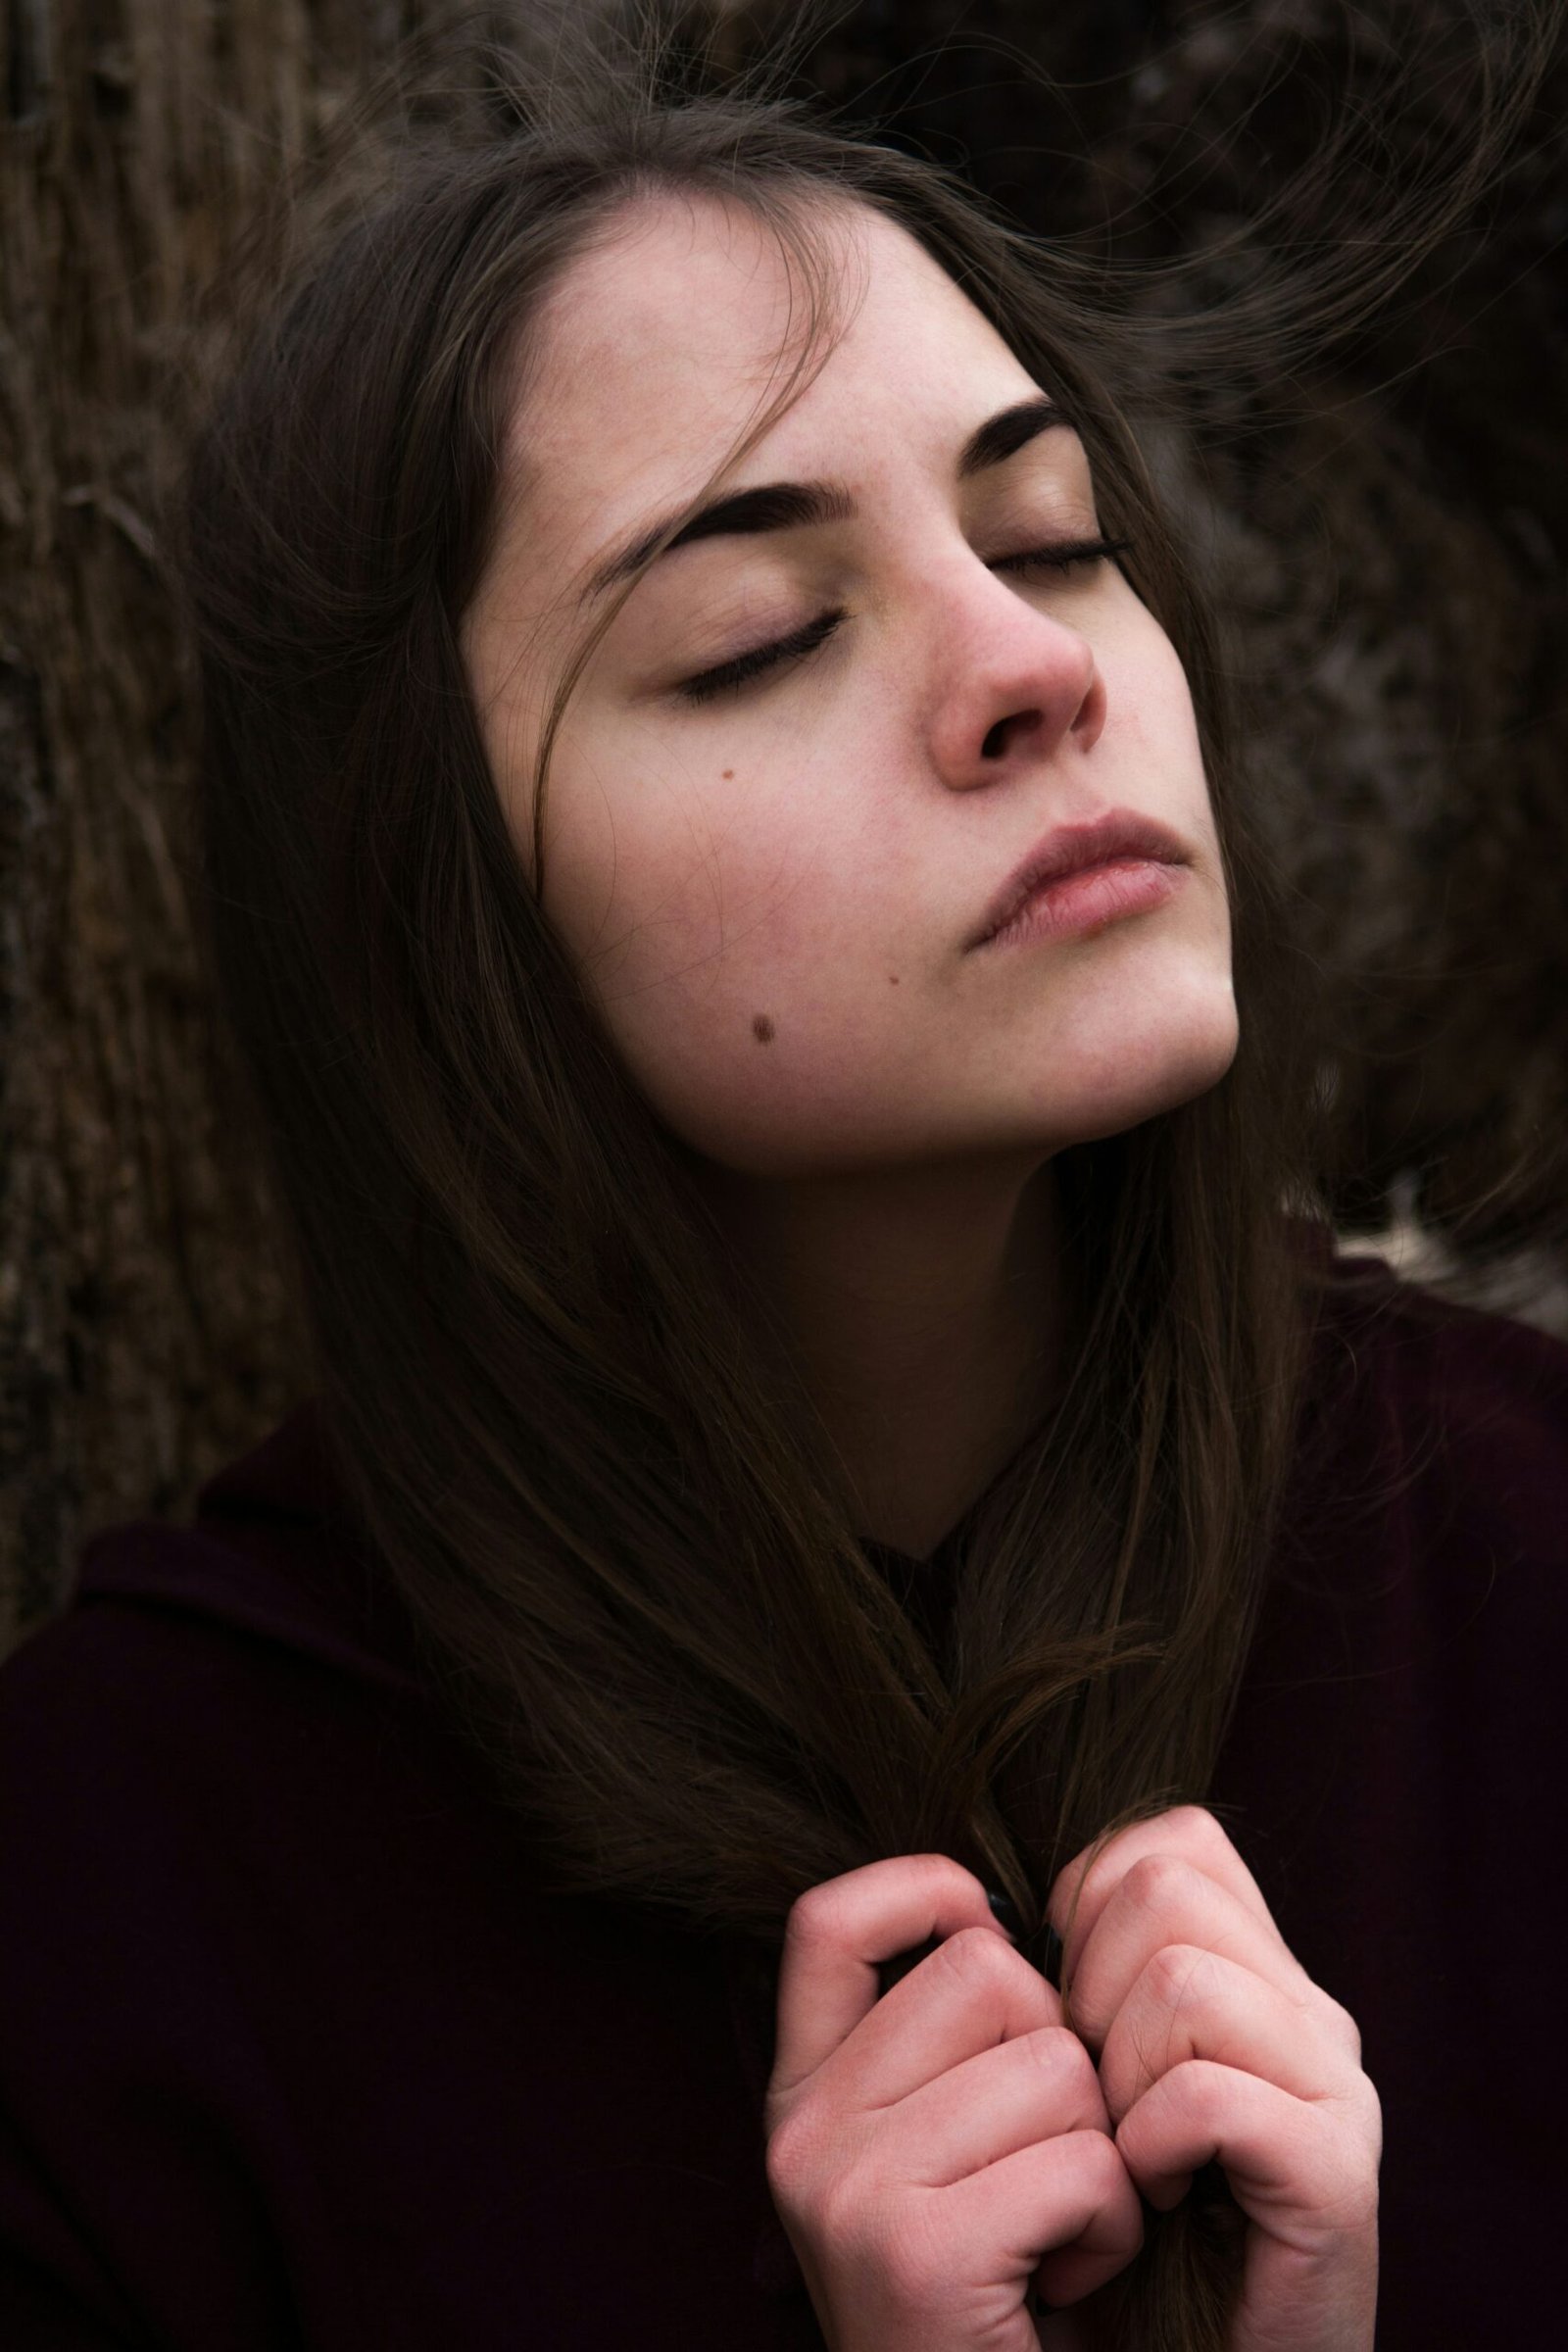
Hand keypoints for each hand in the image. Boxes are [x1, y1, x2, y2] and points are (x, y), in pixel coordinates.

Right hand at [763, 1853, 1144, 2351]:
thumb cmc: (1002, 2300)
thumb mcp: (944, 2152)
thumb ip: (944, 2039)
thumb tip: (999, 1909)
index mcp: (802, 2095)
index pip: (828, 1920)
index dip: (918, 1891)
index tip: (989, 1929)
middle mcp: (801, 2133)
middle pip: (985, 1973)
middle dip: (1061, 2057)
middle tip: (1045, 2168)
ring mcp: (844, 2189)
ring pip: (1053, 2065)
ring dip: (1101, 2154)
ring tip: (1060, 2239)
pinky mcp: (913, 2254)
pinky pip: (1082, 2164)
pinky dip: (1113, 2227)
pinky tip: (1067, 2287)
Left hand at [1050, 1806, 1381, 2351]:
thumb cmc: (1114, 2240)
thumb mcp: (1080, 2087)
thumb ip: (1071, 1982)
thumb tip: (990, 1906)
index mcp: (1254, 1973)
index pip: (1169, 1840)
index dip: (1087, 1904)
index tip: (1068, 2010)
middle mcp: (1306, 2012)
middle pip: (1165, 1886)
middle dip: (1089, 1986)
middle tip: (1094, 2094)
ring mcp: (1334, 2087)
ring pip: (1183, 1980)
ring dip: (1117, 2072)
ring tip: (1124, 2151)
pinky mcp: (1337, 2175)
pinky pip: (1208, 2096)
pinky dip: (1152, 2145)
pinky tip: (1152, 2198)